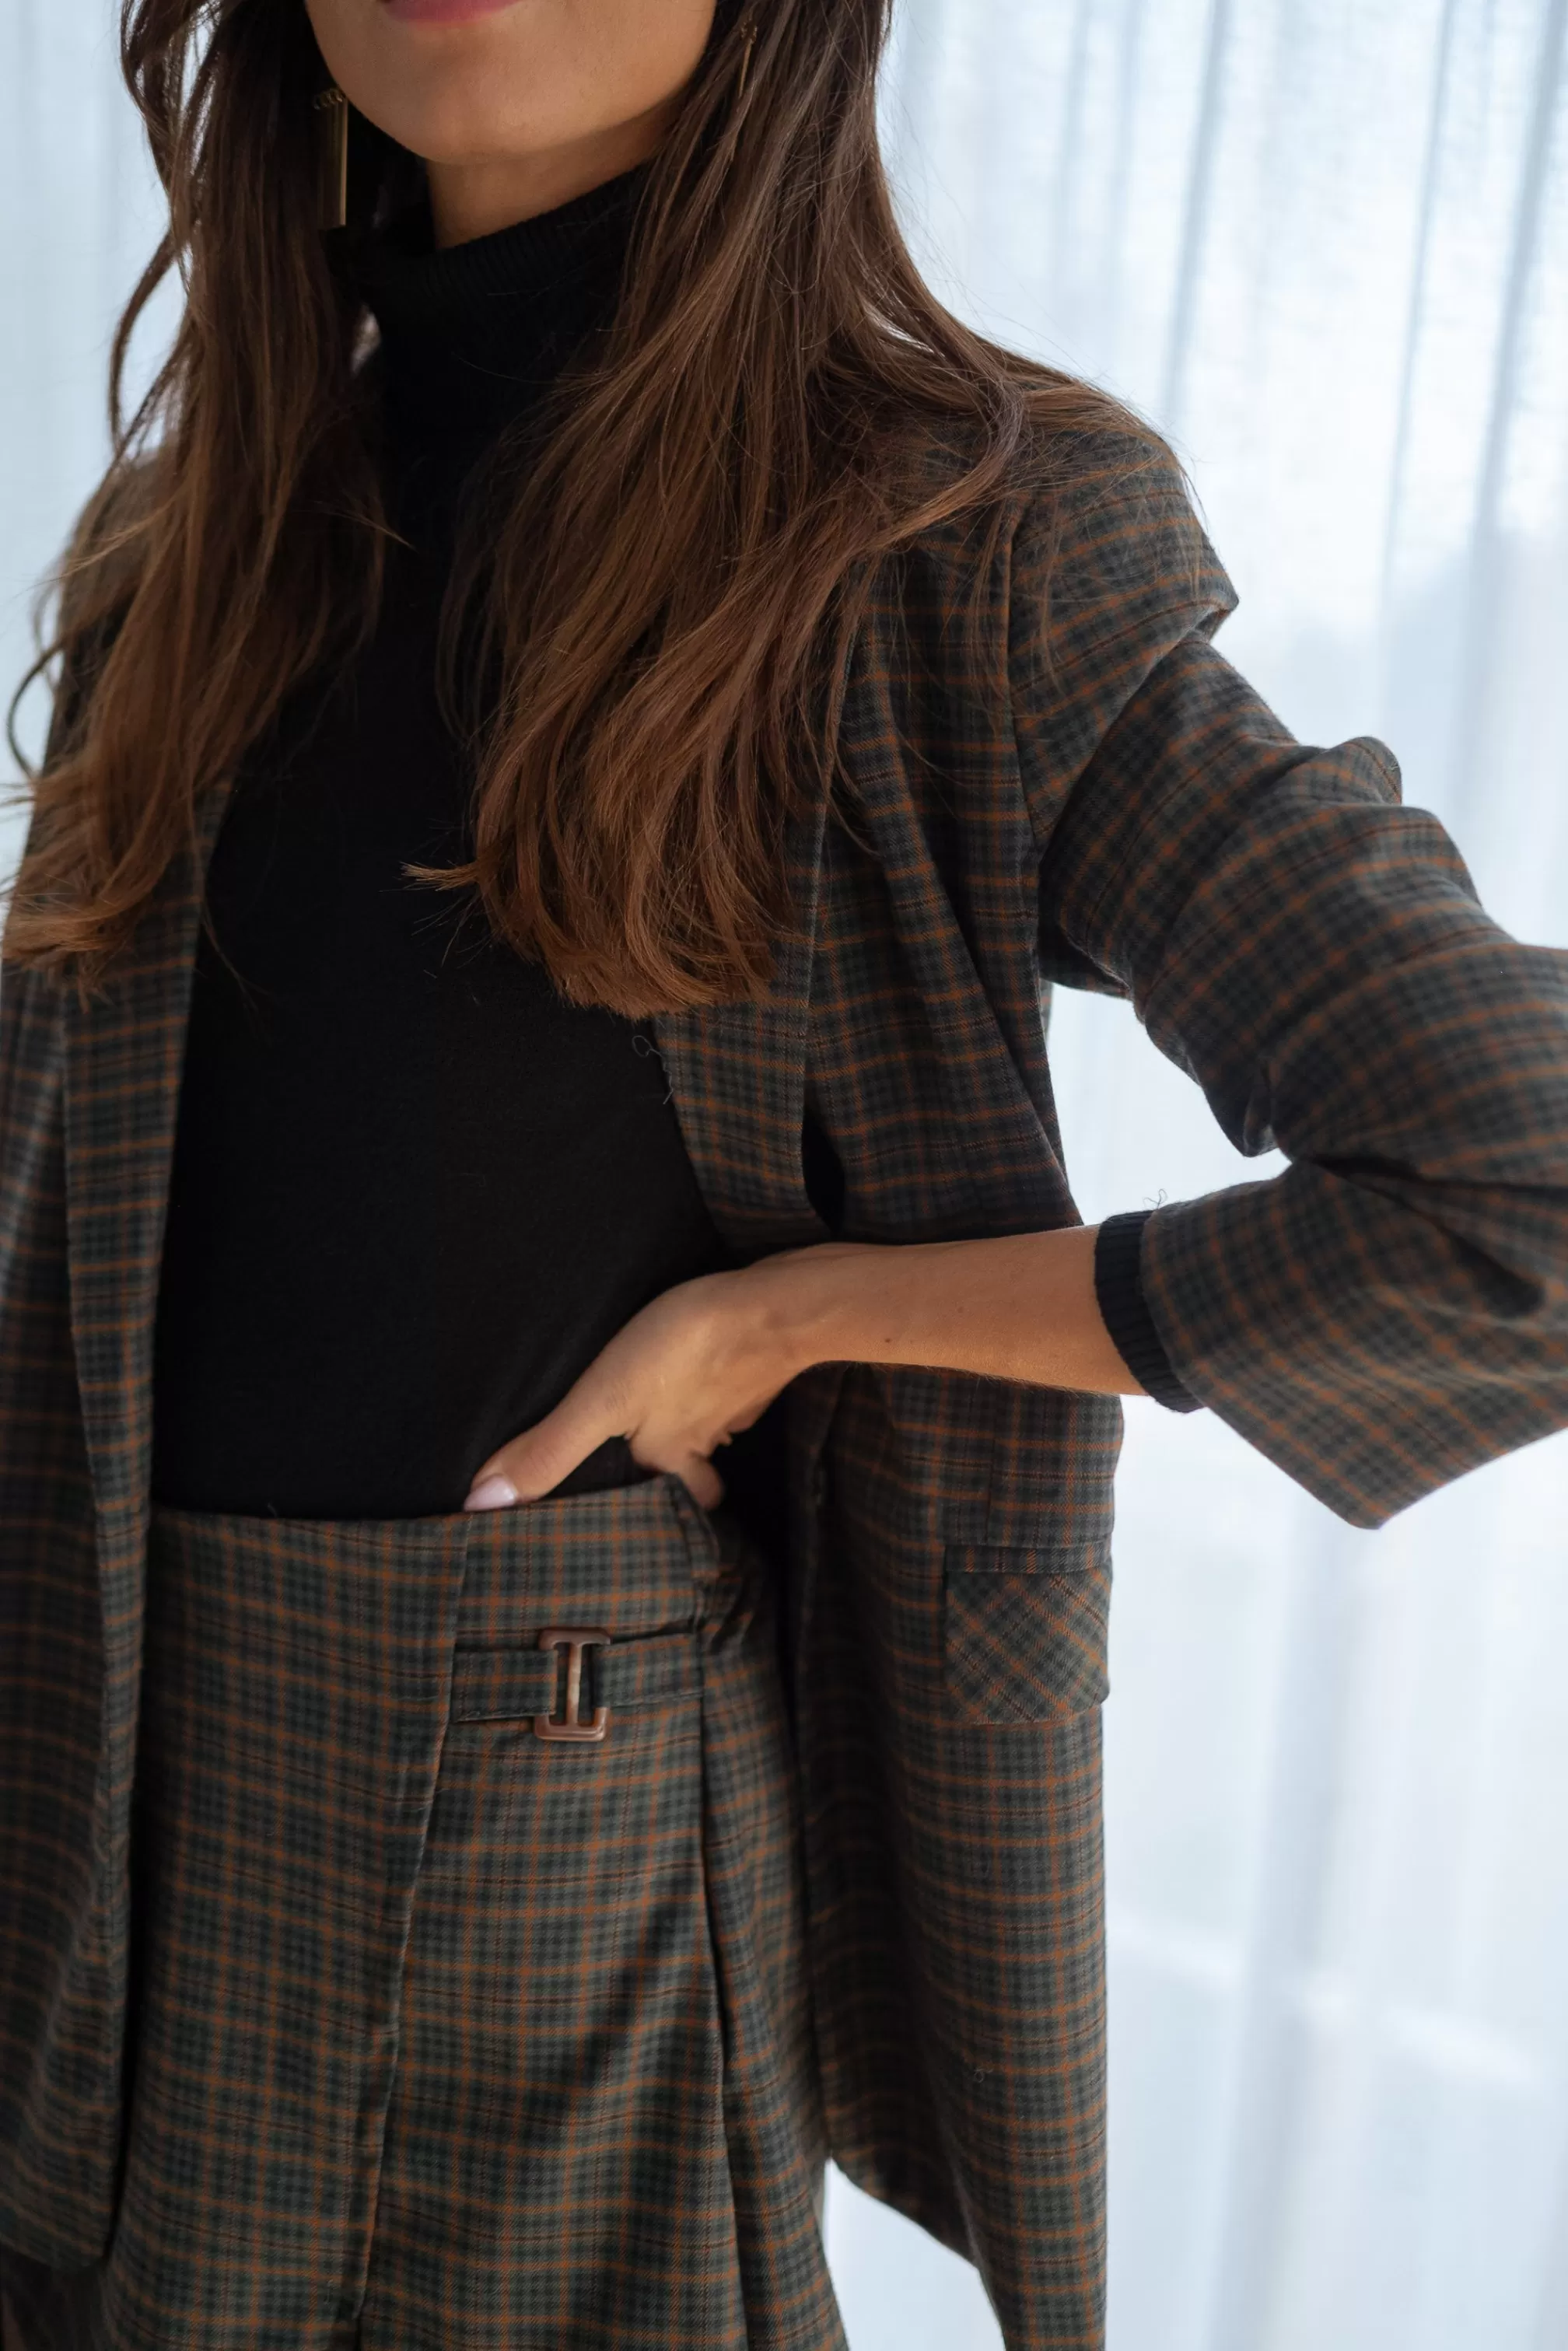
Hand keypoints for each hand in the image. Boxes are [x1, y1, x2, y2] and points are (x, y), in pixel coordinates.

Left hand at [461, 1249, 851, 1511]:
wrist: (782, 1304)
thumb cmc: (685, 1349)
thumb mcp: (605, 1400)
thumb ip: (548, 1449)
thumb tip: (481, 1506)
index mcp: (671, 1453)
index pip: (675, 1502)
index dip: (662, 1512)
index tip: (643, 1518)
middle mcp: (709, 1434)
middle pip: (704, 1473)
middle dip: (690, 1474)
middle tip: (666, 1466)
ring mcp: (740, 1395)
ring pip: (719, 1423)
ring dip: (703, 1421)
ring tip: (676, 1407)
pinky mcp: (759, 1354)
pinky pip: (738, 1378)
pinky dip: (725, 1375)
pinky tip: (710, 1354)